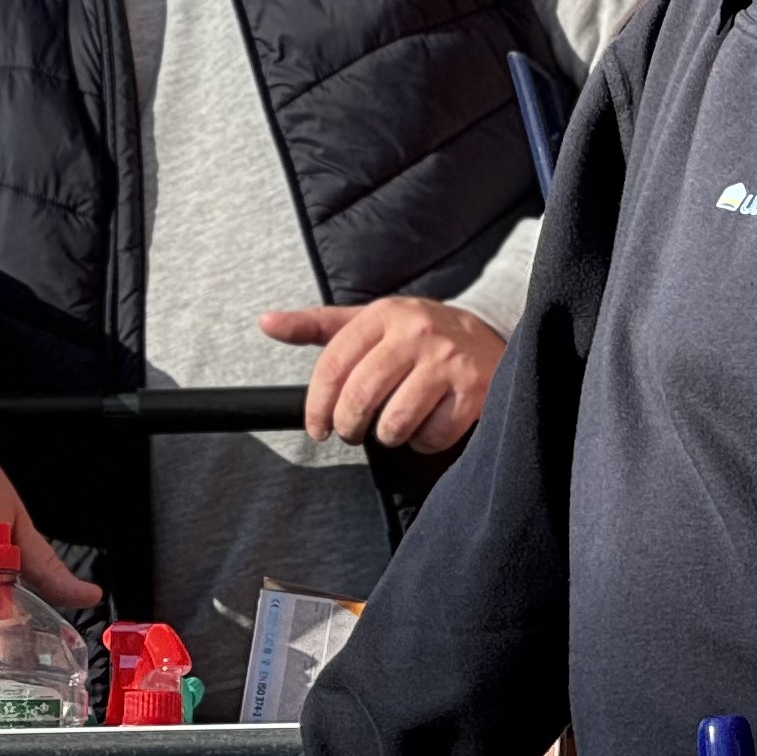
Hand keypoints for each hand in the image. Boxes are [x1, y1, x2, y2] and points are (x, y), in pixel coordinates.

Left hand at [261, 298, 505, 452]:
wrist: (489, 333)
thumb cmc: (418, 335)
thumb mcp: (370, 322)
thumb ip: (317, 326)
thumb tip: (266, 322)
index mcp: (385, 315)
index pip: (334, 366)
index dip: (317, 406)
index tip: (317, 427)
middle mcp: (417, 334)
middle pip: (361, 397)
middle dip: (349, 427)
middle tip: (352, 432)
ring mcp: (449, 362)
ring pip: (396, 422)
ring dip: (388, 435)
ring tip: (394, 424)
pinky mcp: (475, 390)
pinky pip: (433, 435)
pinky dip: (425, 440)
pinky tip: (428, 424)